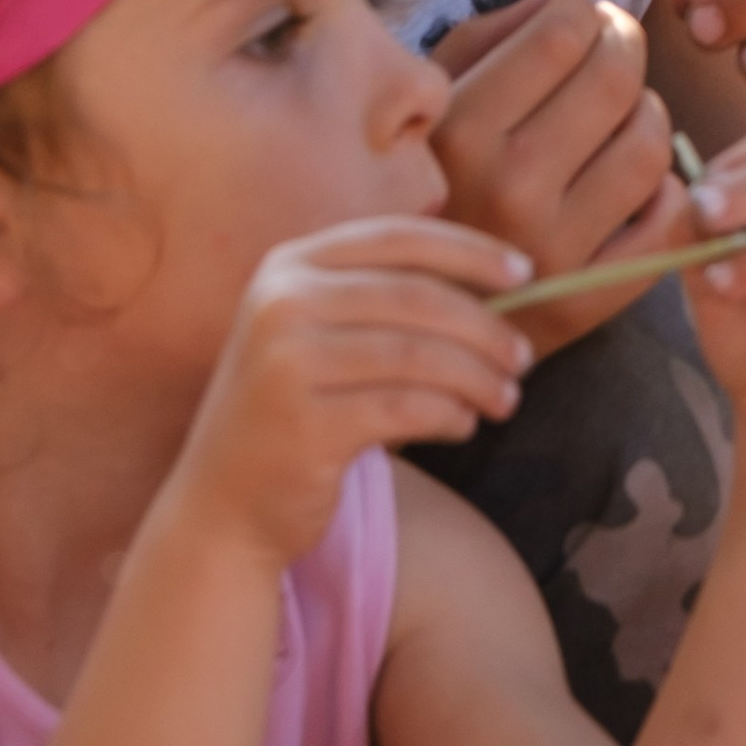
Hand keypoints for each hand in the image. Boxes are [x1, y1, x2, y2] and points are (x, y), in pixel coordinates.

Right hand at [172, 216, 533, 570]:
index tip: (524, 272)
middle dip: (485, 327)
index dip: (469, 251)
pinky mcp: (304, 425)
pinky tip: (464, 425)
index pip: (397, 238)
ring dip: (478, 378)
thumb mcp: (320, 334)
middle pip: (416, 297)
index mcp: (289, 266)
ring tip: (506, 399)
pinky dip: (450, 415)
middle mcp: (281, 304)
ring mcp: (286, 363)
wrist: (221, 506)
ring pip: (419, 355)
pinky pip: (406, 409)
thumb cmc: (293, 412)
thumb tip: (500, 283)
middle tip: (524, 356)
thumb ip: (385, 299)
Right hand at [429, 0, 691, 349]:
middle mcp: (508, 188)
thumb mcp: (434, 98)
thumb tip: (572, 2)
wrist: (416, 312)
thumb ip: (493, 35)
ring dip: (647, 114)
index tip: (580, 21)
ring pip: (651, 144)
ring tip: (621, 117)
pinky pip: (669, 219)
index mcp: (460, 130)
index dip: (585, 11)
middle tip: (615, 50)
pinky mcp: (590, 301)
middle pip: (616, 79)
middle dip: (626, 47)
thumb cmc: (431, 184)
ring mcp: (554, 249)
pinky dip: (668, 189)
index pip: (563, 32)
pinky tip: (636, 181)